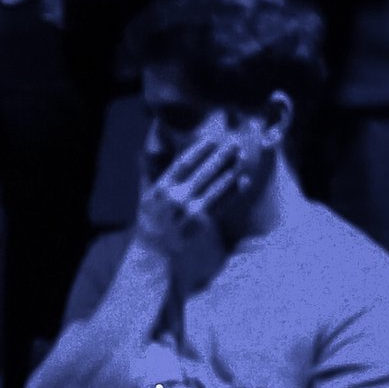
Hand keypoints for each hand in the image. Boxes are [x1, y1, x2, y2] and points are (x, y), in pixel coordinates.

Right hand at [134, 124, 248, 278]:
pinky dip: (233, 191)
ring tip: (242, 158)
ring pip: (215, 187)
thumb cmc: (151, 218)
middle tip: (234, 142)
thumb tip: (145, 152)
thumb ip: (148, 172)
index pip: (184, 163)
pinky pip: (221, 204)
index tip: (213, 138)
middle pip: (203, 172)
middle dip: (220, 156)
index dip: (200, 149)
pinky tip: (243, 180)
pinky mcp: (202, 223)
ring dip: (231, 171)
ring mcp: (190, 211)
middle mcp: (176, 198)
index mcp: (162, 187)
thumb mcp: (145, 194)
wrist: (154, 249)